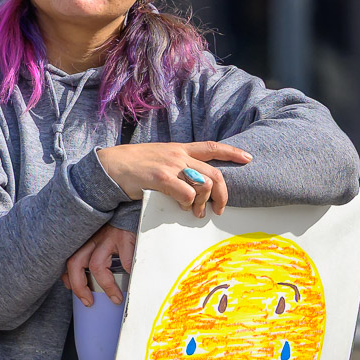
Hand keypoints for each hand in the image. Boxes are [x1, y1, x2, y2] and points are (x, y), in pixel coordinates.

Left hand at [63, 226, 136, 306]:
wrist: (139, 204)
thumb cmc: (125, 225)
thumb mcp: (107, 236)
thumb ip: (101, 251)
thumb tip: (99, 278)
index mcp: (87, 237)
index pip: (69, 259)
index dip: (67, 277)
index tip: (72, 289)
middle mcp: (93, 236)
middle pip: (75, 263)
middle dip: (79, 287)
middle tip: (88, 301)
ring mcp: (108, 235)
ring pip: (96, 265)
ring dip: (105, 286)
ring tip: (115, 298)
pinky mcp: (124, 236)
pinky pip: (125, 260)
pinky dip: (129, 274)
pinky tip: (134, 282)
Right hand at [94, 141, 252, 216]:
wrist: (111, 165)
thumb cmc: (135, 165)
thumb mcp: (161, 158)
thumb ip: (179, 167)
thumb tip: (195, 186)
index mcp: (180, 149)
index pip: (212, 147)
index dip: (232, 152)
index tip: (248, 158)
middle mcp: (179, 155)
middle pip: (214, 173)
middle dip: (223, 193)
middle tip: (220, 208)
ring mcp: (171, 165)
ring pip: (204, 184)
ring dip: (204, 203)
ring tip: (197, 213)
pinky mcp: (161, 177)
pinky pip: (186, 194)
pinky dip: (188, 204)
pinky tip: (182, 207)